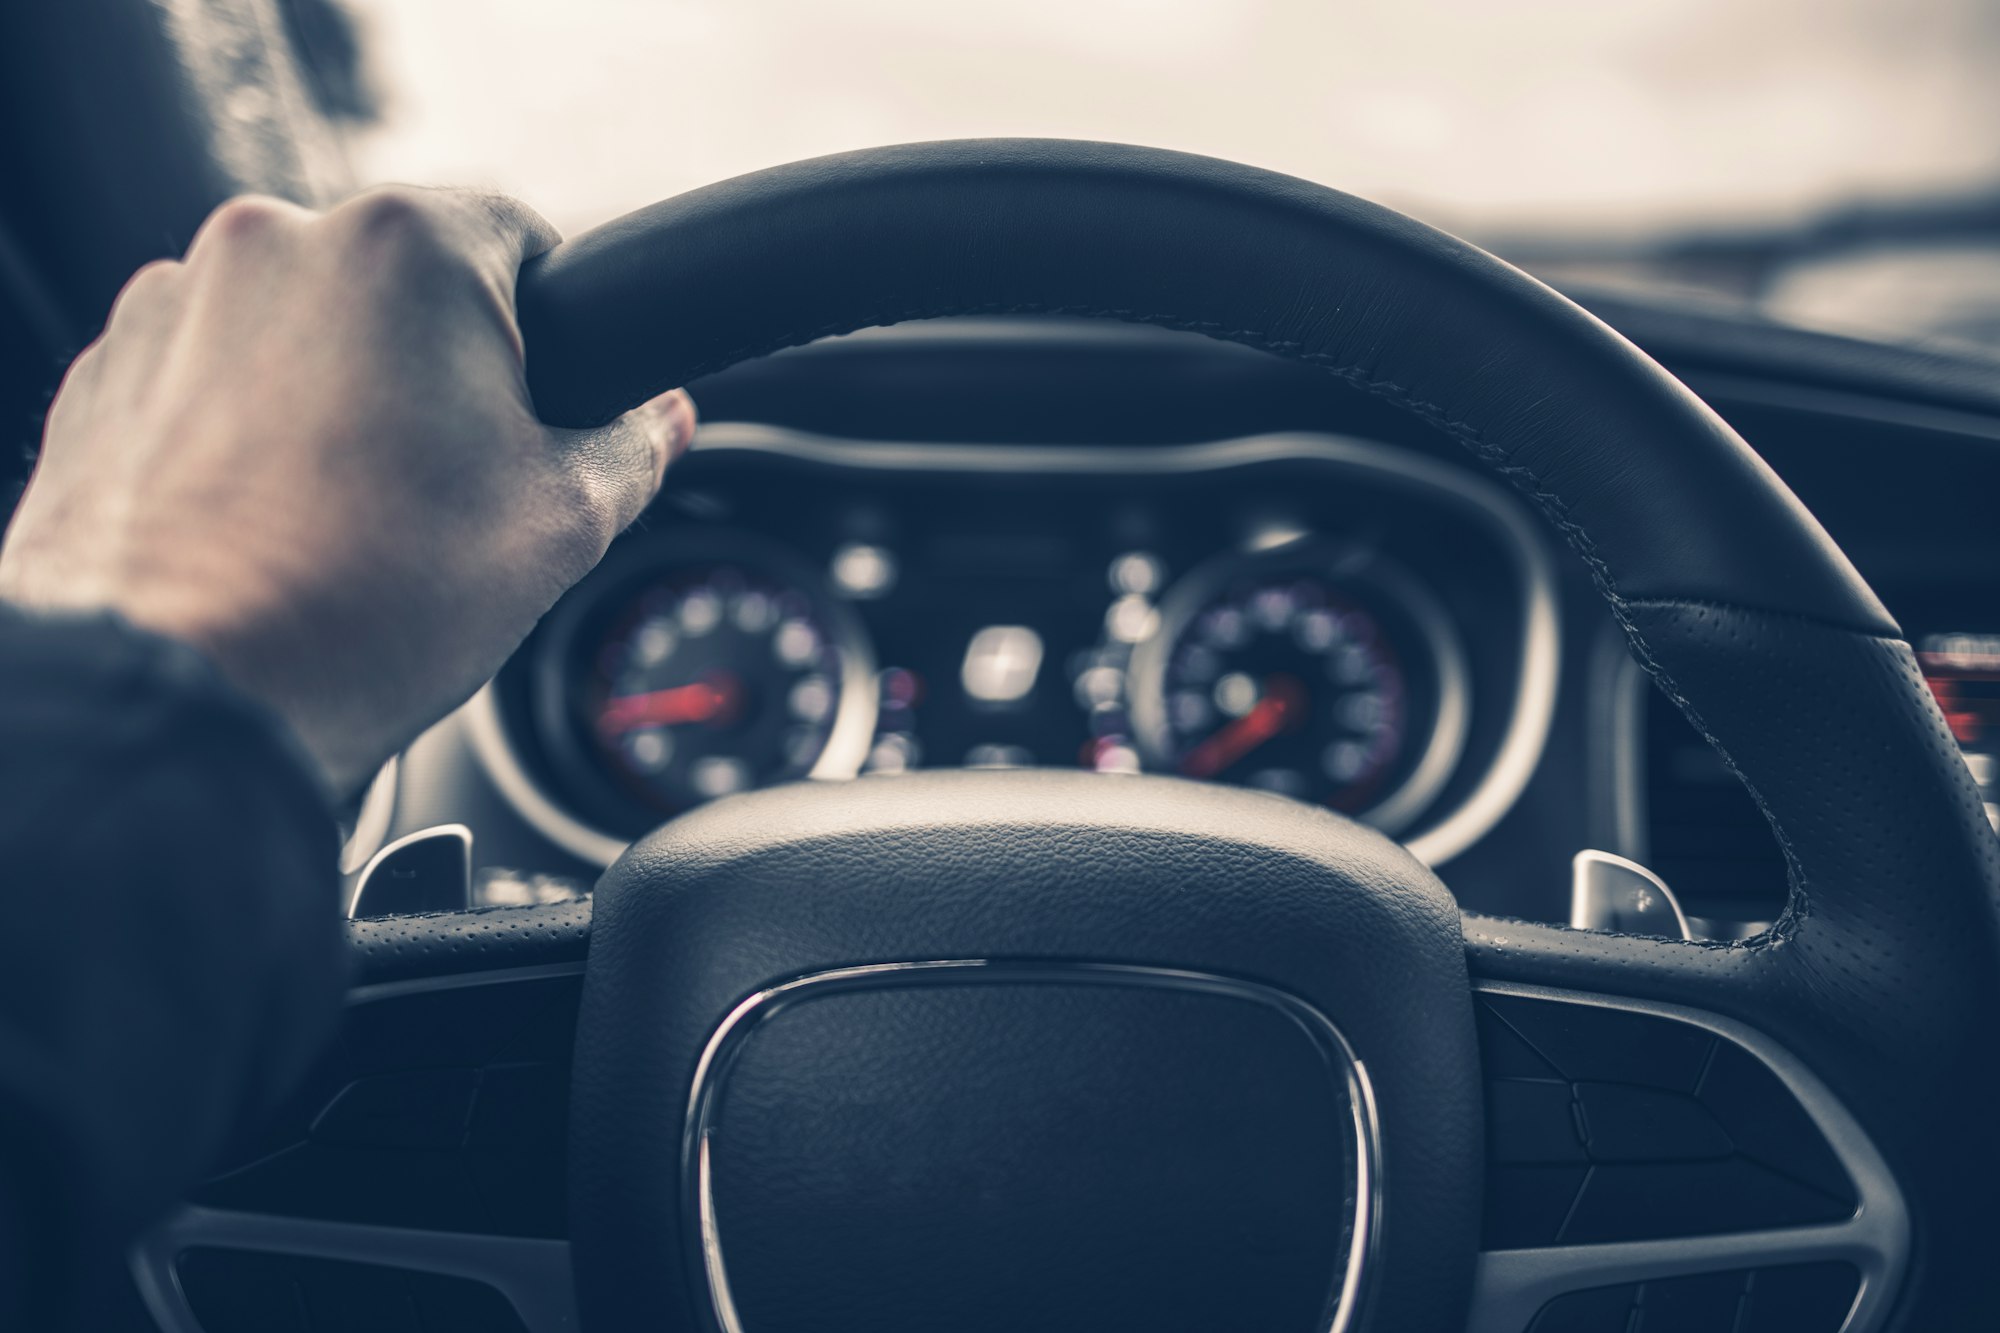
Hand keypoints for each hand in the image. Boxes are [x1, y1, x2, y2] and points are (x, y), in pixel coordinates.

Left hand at [0, 187, 693, 795]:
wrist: (184, 702)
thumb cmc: (372, 604)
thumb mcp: (560, 524)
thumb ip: (632, 448)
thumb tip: (660, 420)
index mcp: (407, 248)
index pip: (524, 239)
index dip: (555, 332)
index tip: (549, 404)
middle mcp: (274, 243)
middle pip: (404, 288)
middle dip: (441, 370)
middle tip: (458, 484)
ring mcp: (172, 306)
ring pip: (304, 332)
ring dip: (342, 399)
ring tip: (357, 519)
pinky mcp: (105, 377)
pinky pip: (212, 381)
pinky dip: (251, 434)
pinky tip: (279, 524)